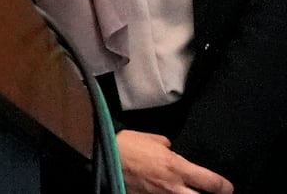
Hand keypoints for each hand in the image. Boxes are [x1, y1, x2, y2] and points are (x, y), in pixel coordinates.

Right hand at [116, 130, 232, 193]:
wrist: (100, 156)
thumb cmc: (126, 144)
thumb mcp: (151, 139)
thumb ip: (167, 147)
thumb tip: (172, 151)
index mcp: (177, 167)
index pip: (211, 183)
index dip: (224, 187)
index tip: (227, 188)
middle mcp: (173, 187)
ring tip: (188, 193)